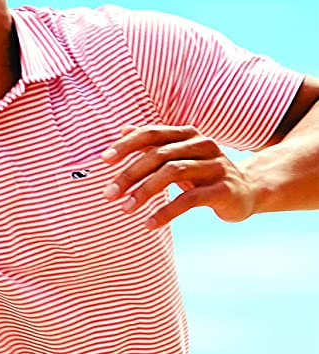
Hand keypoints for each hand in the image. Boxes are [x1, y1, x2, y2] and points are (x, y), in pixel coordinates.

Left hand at [101, 125, 257, 228]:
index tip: (104, 160)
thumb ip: (153, 144)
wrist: (248, 190)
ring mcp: (216, 167)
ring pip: (173, 173)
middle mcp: (203, 146)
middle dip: (130, 174)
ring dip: (144, 192)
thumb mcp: (180, 156)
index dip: (127, 145)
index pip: (153, 133)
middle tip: (109, 194)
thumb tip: (124, 130)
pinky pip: (189, 200)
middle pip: (159, 155)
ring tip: (125, 208)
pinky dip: (165, 212)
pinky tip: (148, 224)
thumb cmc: (204, 173)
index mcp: (189, 135)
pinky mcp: (223, 190)